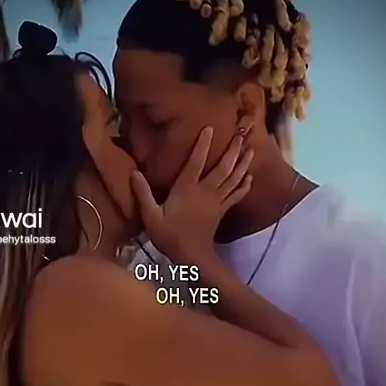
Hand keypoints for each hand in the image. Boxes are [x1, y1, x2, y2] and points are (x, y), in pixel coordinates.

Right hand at [131, 127, 253, 263]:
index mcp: (187, 189)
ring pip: (234, 179)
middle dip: (232, 150)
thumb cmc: (169, 235)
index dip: (203, 145)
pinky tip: (250, 177)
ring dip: (243, 164)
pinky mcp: (222, 210)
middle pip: (223, 167)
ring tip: (251, 149)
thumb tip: (134, 173)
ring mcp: (217, 201)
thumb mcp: (151, 216)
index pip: (196, 162)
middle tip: (241, 134)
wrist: (192, 257)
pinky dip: (244, 186)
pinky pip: (236, 195)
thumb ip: (143, 194)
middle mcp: (205, 191)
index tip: (210, 128)